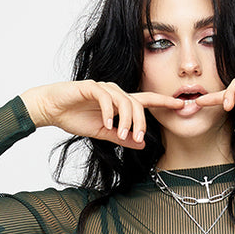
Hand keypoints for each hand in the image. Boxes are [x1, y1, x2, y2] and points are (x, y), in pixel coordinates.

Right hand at [21, 80, 186, 146]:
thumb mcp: (104, 134)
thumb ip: (122, 138)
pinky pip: (106, 97)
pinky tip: (108, 123)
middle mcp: (115, 93)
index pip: (146, 101)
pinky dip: (109, 111)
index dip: (164, 102)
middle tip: (137, 140)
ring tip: (122, 135)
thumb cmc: (76, 118)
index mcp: (120, 104)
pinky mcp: (90, 87)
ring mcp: (103, 89)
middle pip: (138, 104)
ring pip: (124, 101)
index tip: (181, 105)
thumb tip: (142, 145)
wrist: (53, 109)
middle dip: (141, 123)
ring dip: (126, 121)